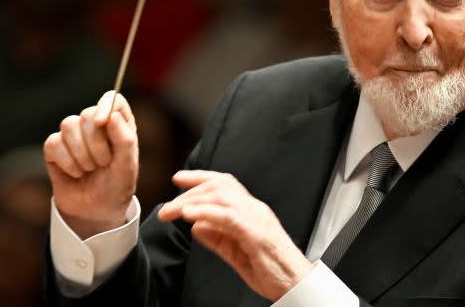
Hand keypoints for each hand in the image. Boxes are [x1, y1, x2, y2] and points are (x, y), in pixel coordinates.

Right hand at [44, 91, 137, 238]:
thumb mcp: (128, 168)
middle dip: (95, 144)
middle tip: (102, 164)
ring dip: (81, 154)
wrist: (96, 212)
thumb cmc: (116, 186)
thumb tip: (111, 116)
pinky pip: (54, 142)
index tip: (102, 123)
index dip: (105, 105)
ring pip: (69, 125)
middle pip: (87, 114)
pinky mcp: (55, 147)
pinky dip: (66, 161)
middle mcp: (95, 125)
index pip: (112, 99)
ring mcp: (73, 135)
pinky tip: (75, 173)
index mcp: (118, 124)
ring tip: (89, 170)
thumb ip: (125, 140)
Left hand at [158, 170, 313, 300]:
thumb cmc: (272, 271)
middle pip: (218, 187)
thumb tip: (195, 227)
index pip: (225, 184)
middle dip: (189, 192)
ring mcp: (257, 219)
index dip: (200, 177)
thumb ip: (216, 239)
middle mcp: (254, 209)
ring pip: (220, 197)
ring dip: (191, 202)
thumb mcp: (236, 254)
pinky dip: (206, 212)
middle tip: (167, 208)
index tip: (178, 179)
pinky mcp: (257, 234)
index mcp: (251, 211)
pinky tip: (189, 215)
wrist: (298, 286)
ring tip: (172, 211)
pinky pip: (228, 217)